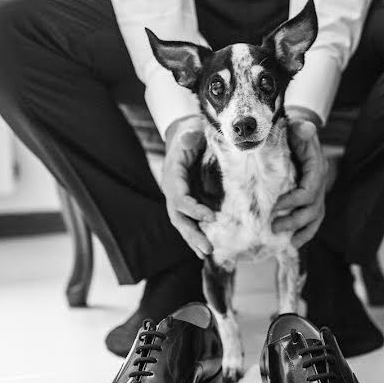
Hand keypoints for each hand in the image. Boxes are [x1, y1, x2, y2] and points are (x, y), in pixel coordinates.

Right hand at [162, 116, 214, 258]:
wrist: (185, 134)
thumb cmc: (190, 132)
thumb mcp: (190, 129)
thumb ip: (190, 134)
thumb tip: (191, 136)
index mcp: (173, 175)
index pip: (180, 198)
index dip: (193, 209)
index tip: (211, 217)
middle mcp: (172, 190)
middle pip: (178, 218)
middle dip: (191, 234)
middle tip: (207, 249)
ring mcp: (177, 198)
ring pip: (182, 223)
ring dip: (193, 239)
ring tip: (207, 253)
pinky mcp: (186, 201)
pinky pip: (189, 221)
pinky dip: (195, 235)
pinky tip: (205, 249)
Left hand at [272, 114, 327, 247]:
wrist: (298, 131)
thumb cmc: (293, 130)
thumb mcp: (297, 126)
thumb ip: (301, 128)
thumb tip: (307, 128)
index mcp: (316, 168)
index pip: (309, 190)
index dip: (294, 201)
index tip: (275, 205)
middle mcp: (320, 182)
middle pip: (313, 208)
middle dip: (294, 220)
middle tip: (274, 226)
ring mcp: (318, 192)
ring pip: (315, 217)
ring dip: (301, 231)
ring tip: (286, 242)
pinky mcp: (311, 198)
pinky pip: (313, 219)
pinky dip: (305, 232)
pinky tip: (294, 243)